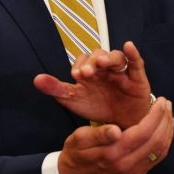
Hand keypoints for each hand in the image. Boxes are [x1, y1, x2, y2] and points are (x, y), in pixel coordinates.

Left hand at [34, 40, 151, 126]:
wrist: (120, 127)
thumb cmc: (97, 108)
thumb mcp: (74, 100)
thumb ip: (56, 89)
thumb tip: (36, 79)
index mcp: (90, 72)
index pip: (83, 61)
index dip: (79, 66)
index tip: (75, 76)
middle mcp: (105, 68)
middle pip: (98, 56)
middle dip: (92, 63)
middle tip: (86, 73)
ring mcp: (121, 71)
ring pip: (115, 57)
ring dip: (108, 58)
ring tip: (102, 63)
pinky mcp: (137, 77)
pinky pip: (136, 61)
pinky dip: (133, 53)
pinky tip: (128, 46)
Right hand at [57, 96, 173, 173]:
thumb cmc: (76, 153)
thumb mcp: (79, 139)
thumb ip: (98, 134)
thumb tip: (116, 130)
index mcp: (113, 153)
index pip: (143, 133)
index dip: (156, 116)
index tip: (160, 101)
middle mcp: (127, 165)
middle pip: (157, 141)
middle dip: (165, 120)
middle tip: (167, 103)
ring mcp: (134, 171)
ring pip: (160, 150)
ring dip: (168, 130)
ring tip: (168, 113)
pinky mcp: (137, 173)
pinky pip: (157, 157)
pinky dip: (165, 141)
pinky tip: (164, 129)